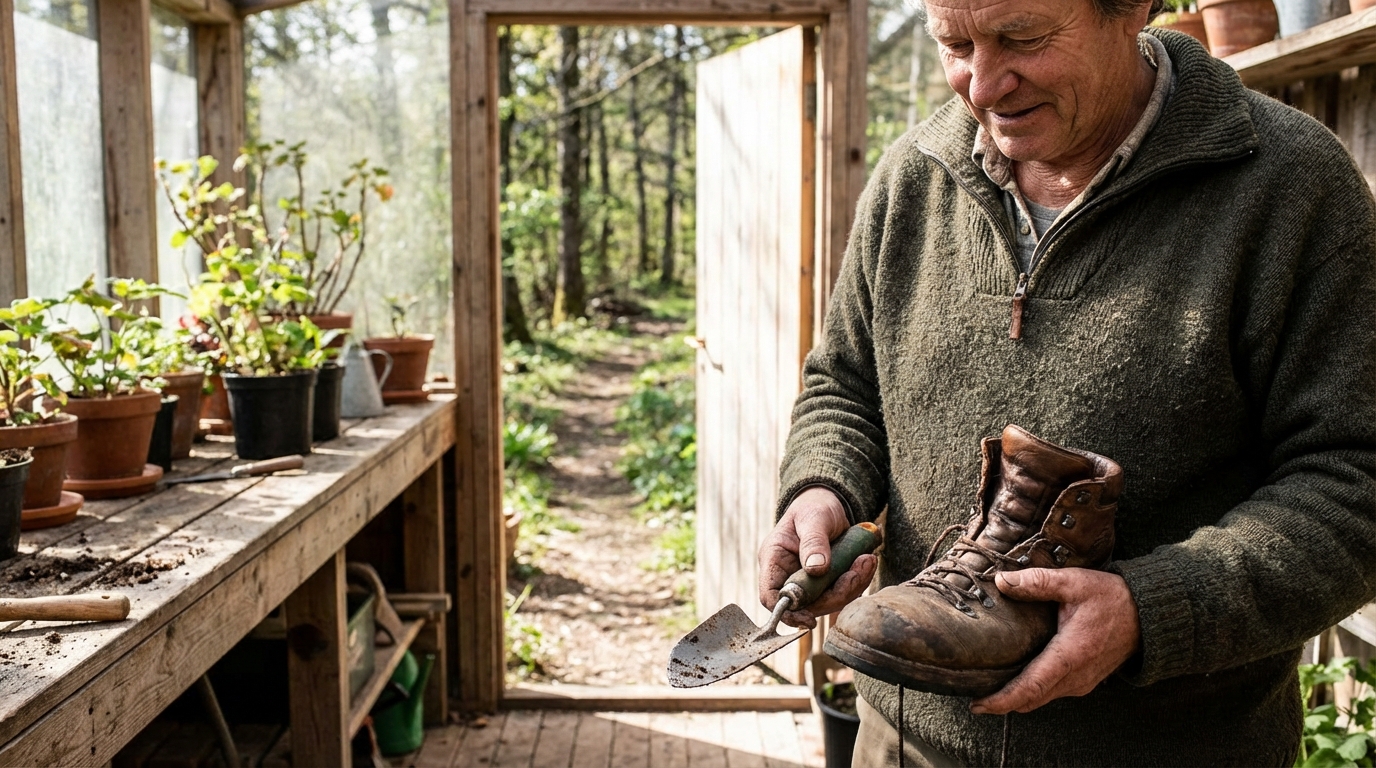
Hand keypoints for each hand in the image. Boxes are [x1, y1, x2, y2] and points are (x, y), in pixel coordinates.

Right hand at [758, 487, 877, 629]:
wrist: (831, 503)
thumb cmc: (815, 506)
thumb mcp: (813, 517)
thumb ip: (814, 541)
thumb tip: (815, 569)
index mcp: (774, 559)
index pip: (770, 596)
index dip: (786, 612)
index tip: (810, 617)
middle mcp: (789, 575)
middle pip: (805, 605)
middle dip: (833, 595)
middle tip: (855, 573)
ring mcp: (809, 581)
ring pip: (828, 601)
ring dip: (850, 586)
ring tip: (866, 560)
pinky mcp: (828, 582)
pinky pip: (842, 592)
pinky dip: (857, 581)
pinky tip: (866, 561)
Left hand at [970, 568, 1140, 714]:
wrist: (1148, 616)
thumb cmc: (1111, 598)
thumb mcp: (1074, 582)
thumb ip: (1037, 582)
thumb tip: (1002, 581)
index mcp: (1070, 655)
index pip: (1031, 688)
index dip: (1002, 700)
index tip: (978, 705)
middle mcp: (1076, 677)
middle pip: (1031, 700)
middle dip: (1001, 702)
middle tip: (973, 695)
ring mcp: (1081, 683)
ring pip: (1041, 699)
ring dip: (1016, 697)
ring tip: (988, 685)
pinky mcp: (1083, 682)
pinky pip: (1051, 693)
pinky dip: (1031, 691)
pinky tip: (1015, 677)